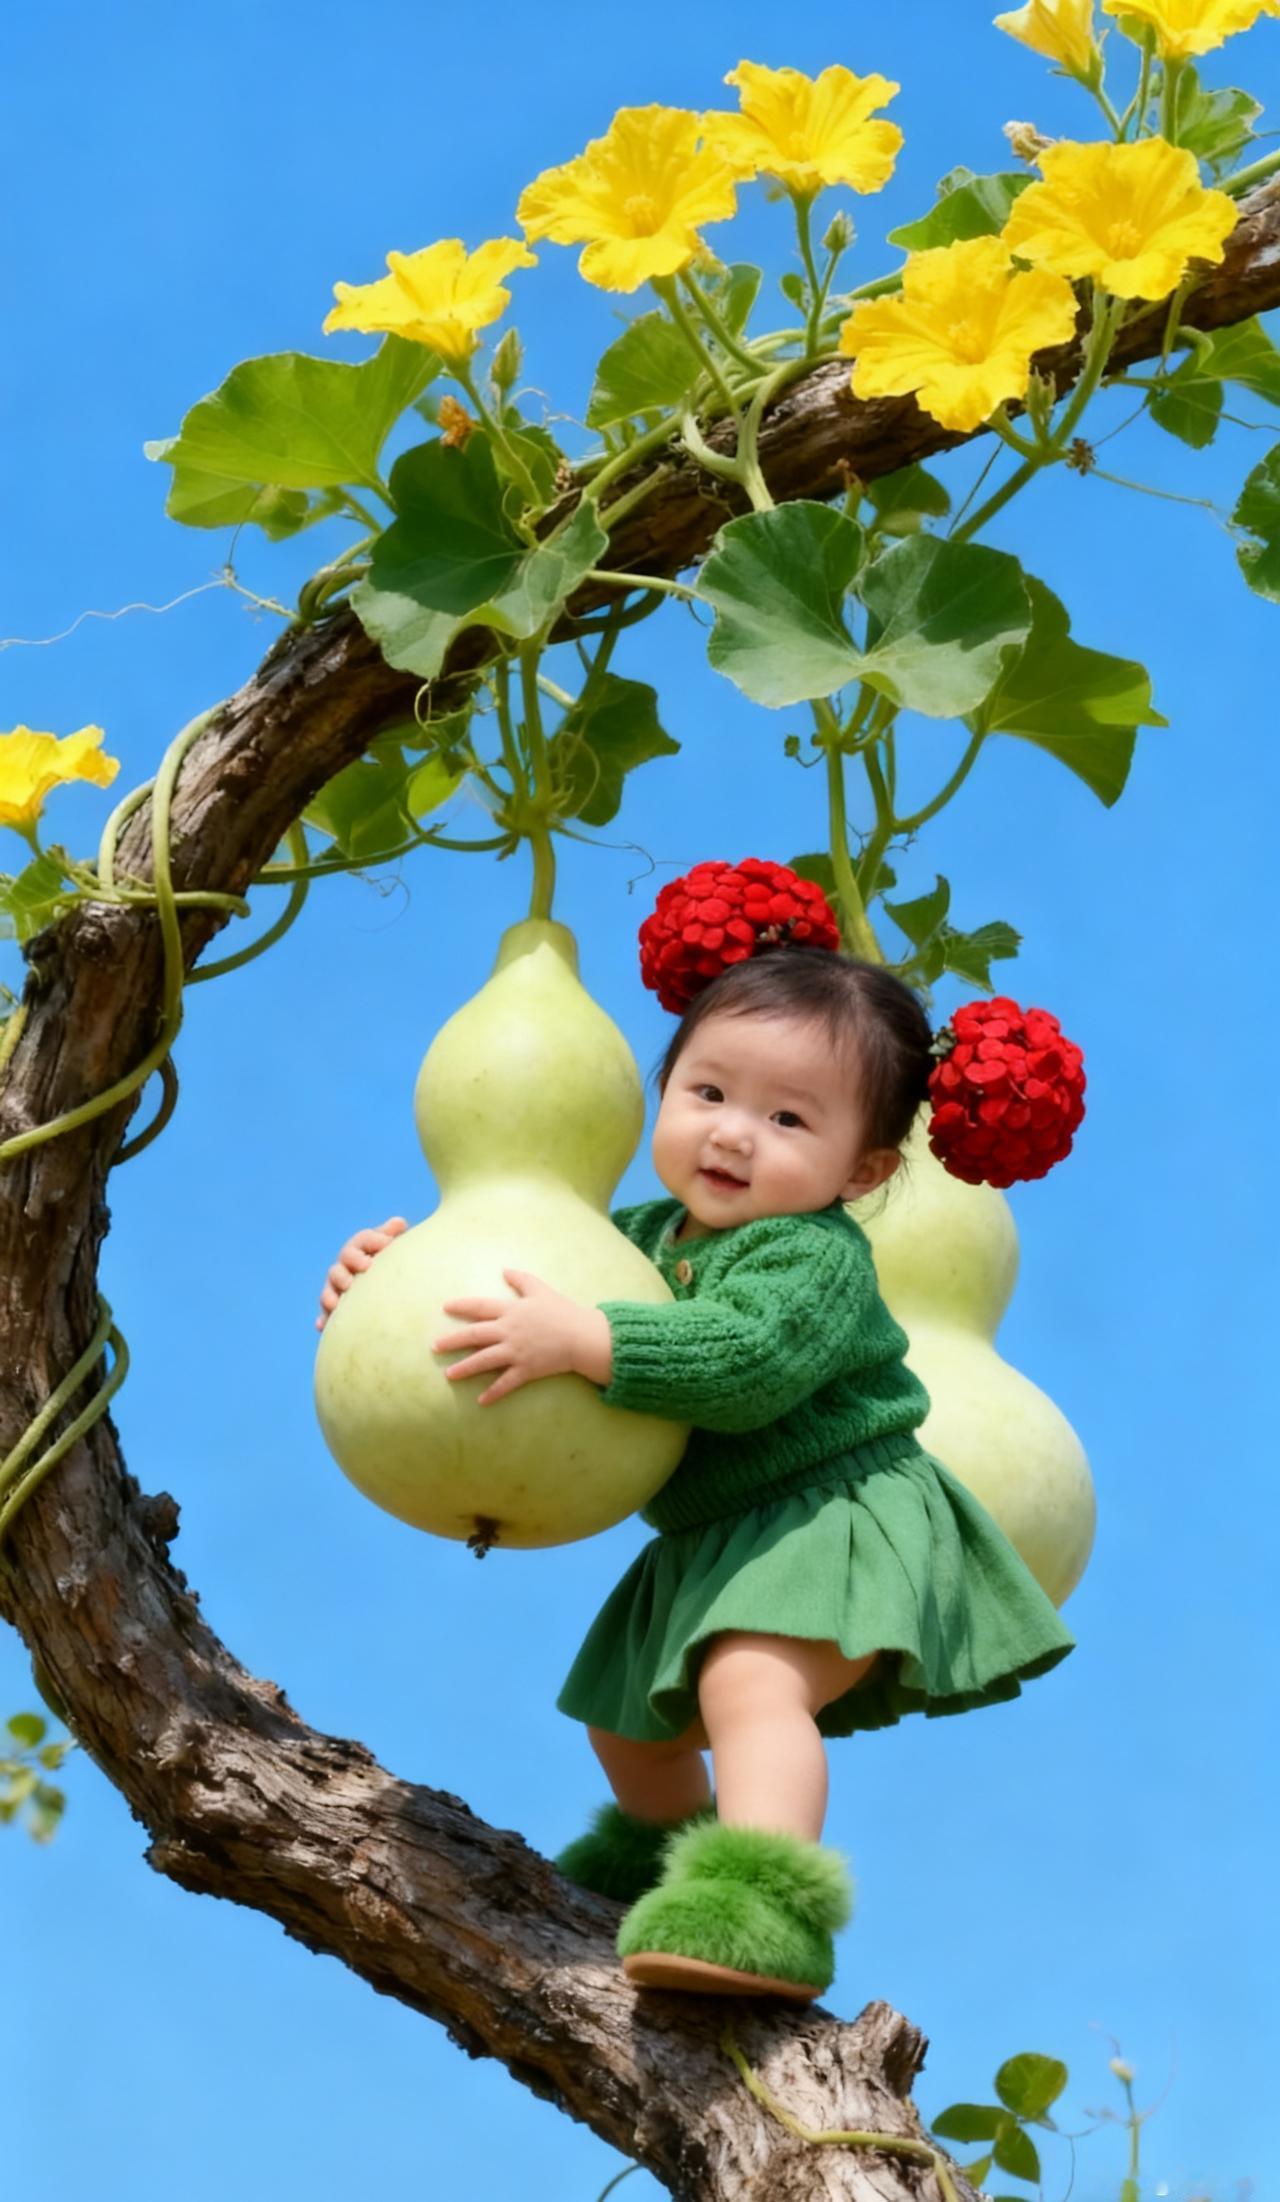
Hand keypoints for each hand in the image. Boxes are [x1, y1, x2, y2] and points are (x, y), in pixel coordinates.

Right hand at [315, 1216, 407, 1331]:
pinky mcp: (334, 1310)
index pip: (362, 1241)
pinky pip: (325, 1315)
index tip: (387, 1244)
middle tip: (355, 1280)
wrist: (384, 1286)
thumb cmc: (389, 1263)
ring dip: (329, 1295)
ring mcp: (337, 1289)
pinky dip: (323, 1319)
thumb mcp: (392, 1249)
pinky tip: (322, 1325)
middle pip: (339, 1267)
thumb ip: (392, 1236)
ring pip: (329, 1291)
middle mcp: (345, 1267)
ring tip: (335, 1303)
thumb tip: (398, 1223)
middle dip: (344, 1272)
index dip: (373, 1241)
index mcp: (360, 1249)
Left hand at [433, 1269, 612, 1405]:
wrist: (582, 1336)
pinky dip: (494, 1392)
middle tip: (435, 1347)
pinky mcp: (526, 1370)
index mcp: (511, 1310)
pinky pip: (506, 1383)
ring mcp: (516, 1351)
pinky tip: (481, 1401)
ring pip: (484, 1360)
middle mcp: (509, 1331)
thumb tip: (504, 1269)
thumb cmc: (563, 1311)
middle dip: (453, 1341)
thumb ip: (521, 1279)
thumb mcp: (541, 1290)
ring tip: (449, 1375)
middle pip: (475, 1335)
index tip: (445, 1307)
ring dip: (465, 1368)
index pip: (480, 1307)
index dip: (462, 1306)